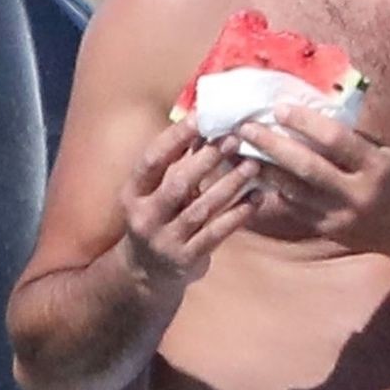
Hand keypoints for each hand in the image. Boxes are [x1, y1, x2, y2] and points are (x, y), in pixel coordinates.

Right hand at [120, 121, 261, 292]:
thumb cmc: (159, 217)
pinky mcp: (186, 258)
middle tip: (234, 139)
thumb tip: (203, 124)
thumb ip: (176, 163)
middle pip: (178, 184)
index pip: (152, 160)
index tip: (201, 117)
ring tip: (252, 165)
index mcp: (133, 193)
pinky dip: (238, 214)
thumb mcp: (155, 192)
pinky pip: (217, 233)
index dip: (175, 138)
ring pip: (201, 209)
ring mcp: (165, 240)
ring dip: (229, 185)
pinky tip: (256, 198)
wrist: (146, 272)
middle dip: (207, 160)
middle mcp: (145, 217)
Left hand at [237, 107, 389, 253]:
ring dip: (265, 168)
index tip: (279, 107)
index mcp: (377, 167)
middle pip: (306, 166)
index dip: (305, 122)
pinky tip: (260, 174)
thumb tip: (313, 115)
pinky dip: (276, 189)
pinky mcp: (329, 231)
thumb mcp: (387, 155)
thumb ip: (354, 141)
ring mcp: (340, 216)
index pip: (336, 140)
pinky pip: (295, 207)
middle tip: (246, 128)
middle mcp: (357, 194)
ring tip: (241, 150)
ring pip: (293, 190)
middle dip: (272, 145)